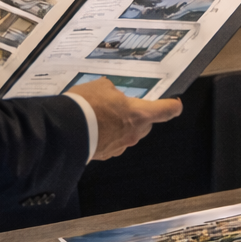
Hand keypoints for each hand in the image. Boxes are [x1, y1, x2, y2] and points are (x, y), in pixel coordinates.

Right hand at [67, 77, 182, 160]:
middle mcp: (134, 133)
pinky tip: (94, 128)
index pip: (166, 111)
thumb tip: (113, 97)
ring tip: (102, 116)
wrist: (65, 132)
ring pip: (129, 134)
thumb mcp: (102, 86)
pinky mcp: (106, 155)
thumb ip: (113, 91)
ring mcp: (120, 146)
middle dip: (138, 115)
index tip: (175, 103)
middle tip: (123, 106)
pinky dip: (108, 136)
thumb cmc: (87, 105)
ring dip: (121, 126)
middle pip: (146, 124)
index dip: (173, 106)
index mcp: (139, 114)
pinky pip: (113, 143)